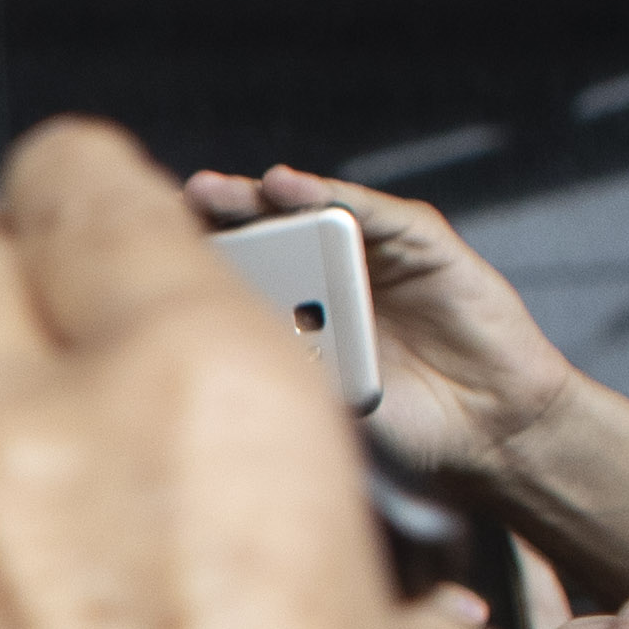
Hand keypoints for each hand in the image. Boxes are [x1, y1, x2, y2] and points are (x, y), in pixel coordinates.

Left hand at [183, 164, 572, 496]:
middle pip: (265, 237)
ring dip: (262, 197)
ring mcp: (379, 259)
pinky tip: (290, 188)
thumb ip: (274, 369)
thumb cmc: (401, 434)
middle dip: (218, 219)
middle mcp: (331, 281)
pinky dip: (335, 195)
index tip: (139, 253)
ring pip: (313, 213)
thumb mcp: (318, 404)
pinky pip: (377, 213)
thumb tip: (192, 351)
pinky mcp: (427, 247)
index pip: (237, 278)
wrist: (489, 439)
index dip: (194, 261)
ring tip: (217, 191)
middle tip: (176, 204)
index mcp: (296, 320)